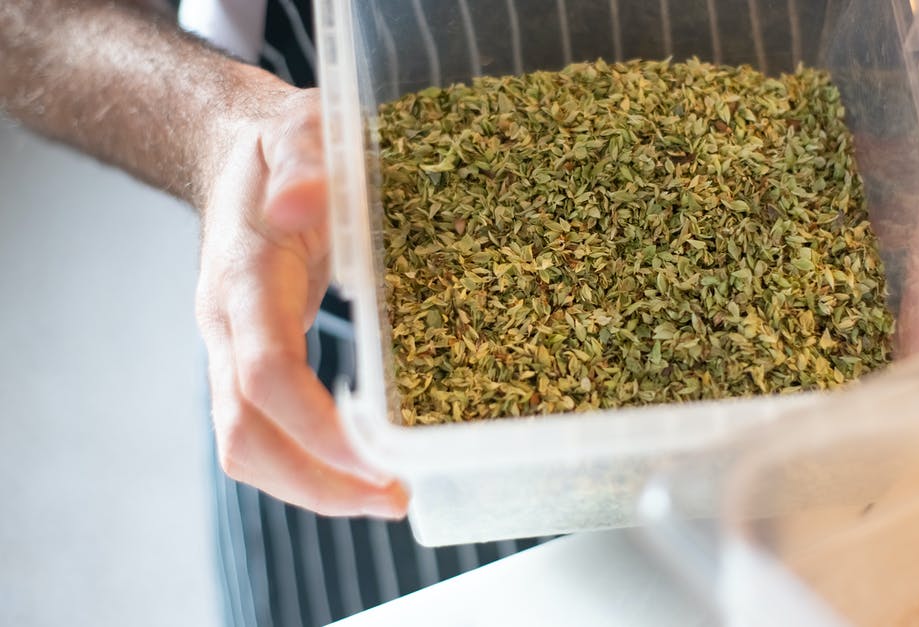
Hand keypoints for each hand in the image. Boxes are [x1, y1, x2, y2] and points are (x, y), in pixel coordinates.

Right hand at [195, 88, 408, 517]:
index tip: (376, 459)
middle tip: (393, 498)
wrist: (234, 155)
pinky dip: (309, 463)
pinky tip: (362, 465)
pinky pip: (264, 431)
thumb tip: (300, 204)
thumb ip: (305, 160)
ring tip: (385, 496)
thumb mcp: (299, 131)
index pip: (265, 374)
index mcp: (243, 278)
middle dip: (316, 482)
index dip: (316, 426)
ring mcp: (230, 348)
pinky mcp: (249, 360)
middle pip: (245, 435)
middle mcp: (226, 325)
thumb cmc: (277, 145)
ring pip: (246, 446)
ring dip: (312, 486)